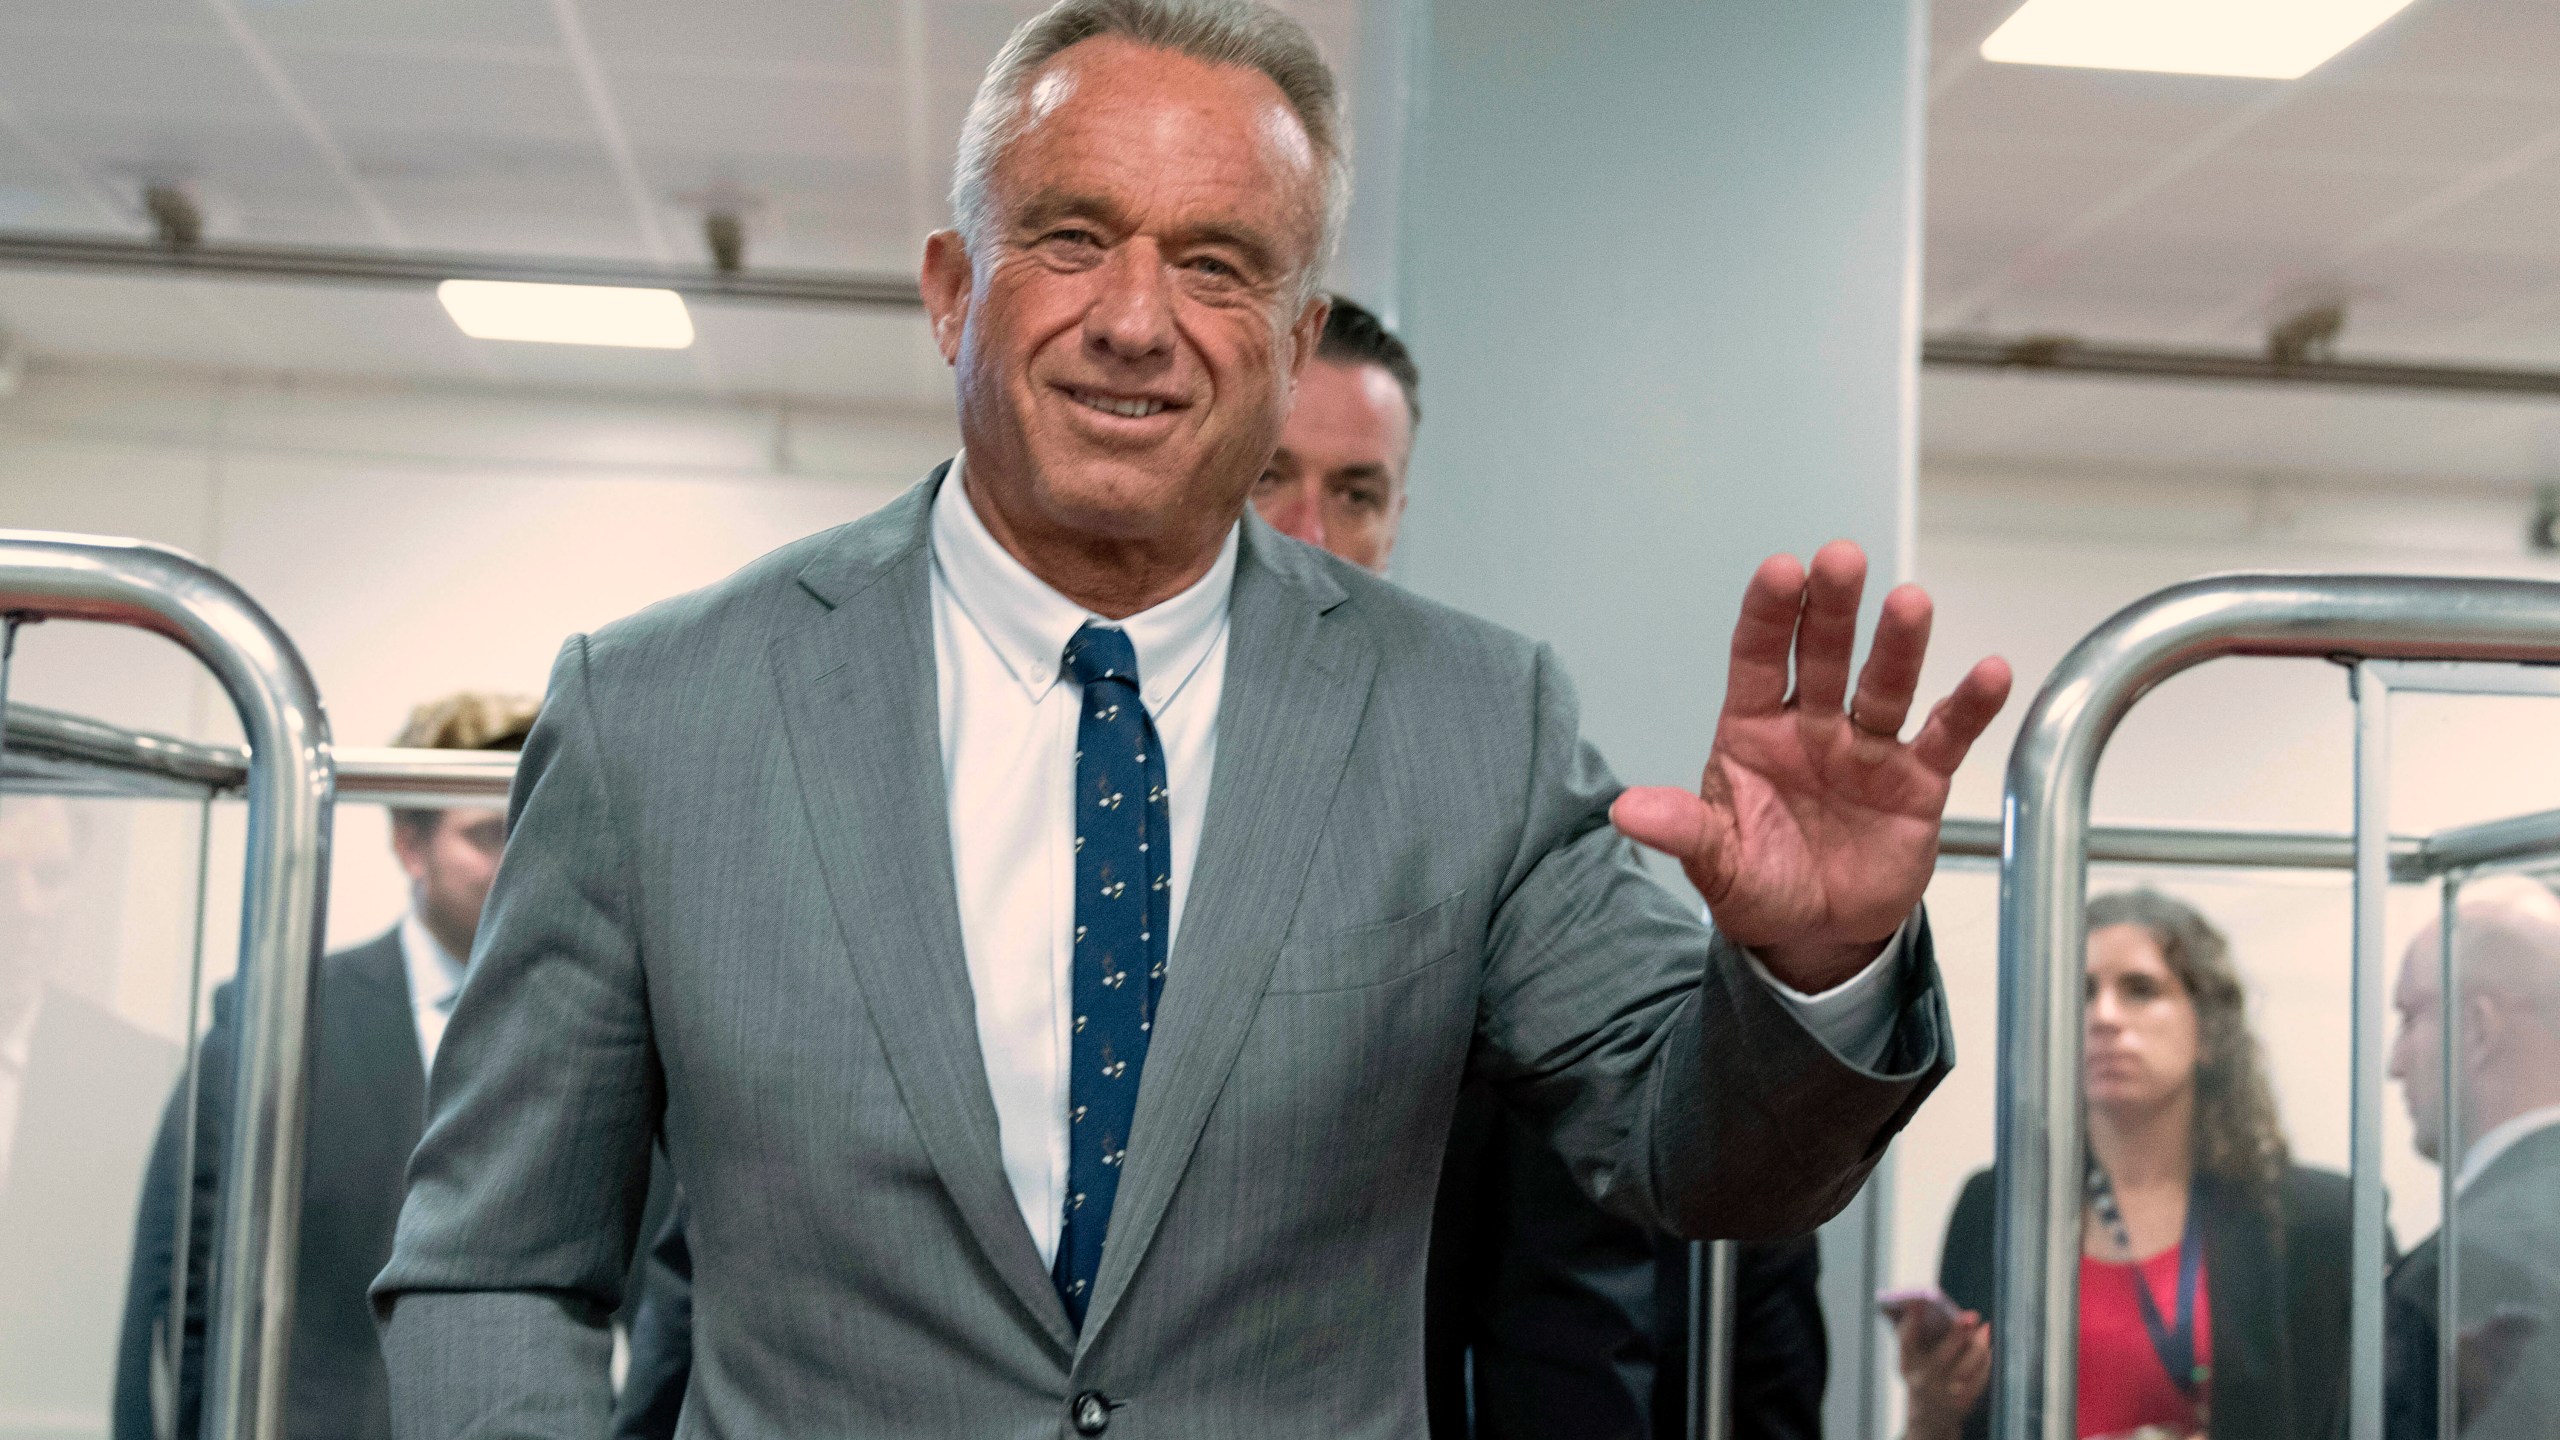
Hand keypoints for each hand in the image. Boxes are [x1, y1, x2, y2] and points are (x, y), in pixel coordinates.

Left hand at [1611, 542, 2010, 990]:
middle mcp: (1812, 726)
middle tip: (1841, 558)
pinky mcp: (1916, 782)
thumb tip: (1625, 811)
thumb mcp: (1715, 863)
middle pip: (1823, 656)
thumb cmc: (1759, 882)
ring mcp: (1867, 749)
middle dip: (1831, 609)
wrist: (1815, 936)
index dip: (1768, 616)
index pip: (1756, 659)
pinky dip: (1968, 707)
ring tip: (1911, 602)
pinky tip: (1990, 671)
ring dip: (1898, 646)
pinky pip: (1944, 737)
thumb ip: (1683, 831)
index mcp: (1754, 731)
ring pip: (1883, 686)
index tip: (1780, 570)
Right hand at [1898, 1308, 1990, 1439]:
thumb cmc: (1921, 1373)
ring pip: (1966, 1368)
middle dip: (1957, 1335)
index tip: (1918, 1302)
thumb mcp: (1911, 1357)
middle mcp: (1923, 1382)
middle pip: (1942, 1357)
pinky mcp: (1964, 1402)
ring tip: (1984, 1328)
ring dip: (1978, 1346)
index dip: (1910, 1322)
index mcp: (1906, 1366)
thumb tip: (1926, 1304)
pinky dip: (1985, 1360)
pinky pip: (1979, 1378)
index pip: (1906, 1342)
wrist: (1929, 1416)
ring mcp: (1944, 1395)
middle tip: (1970, 1315)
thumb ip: (1916, 1332)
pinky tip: (1987, 1346)